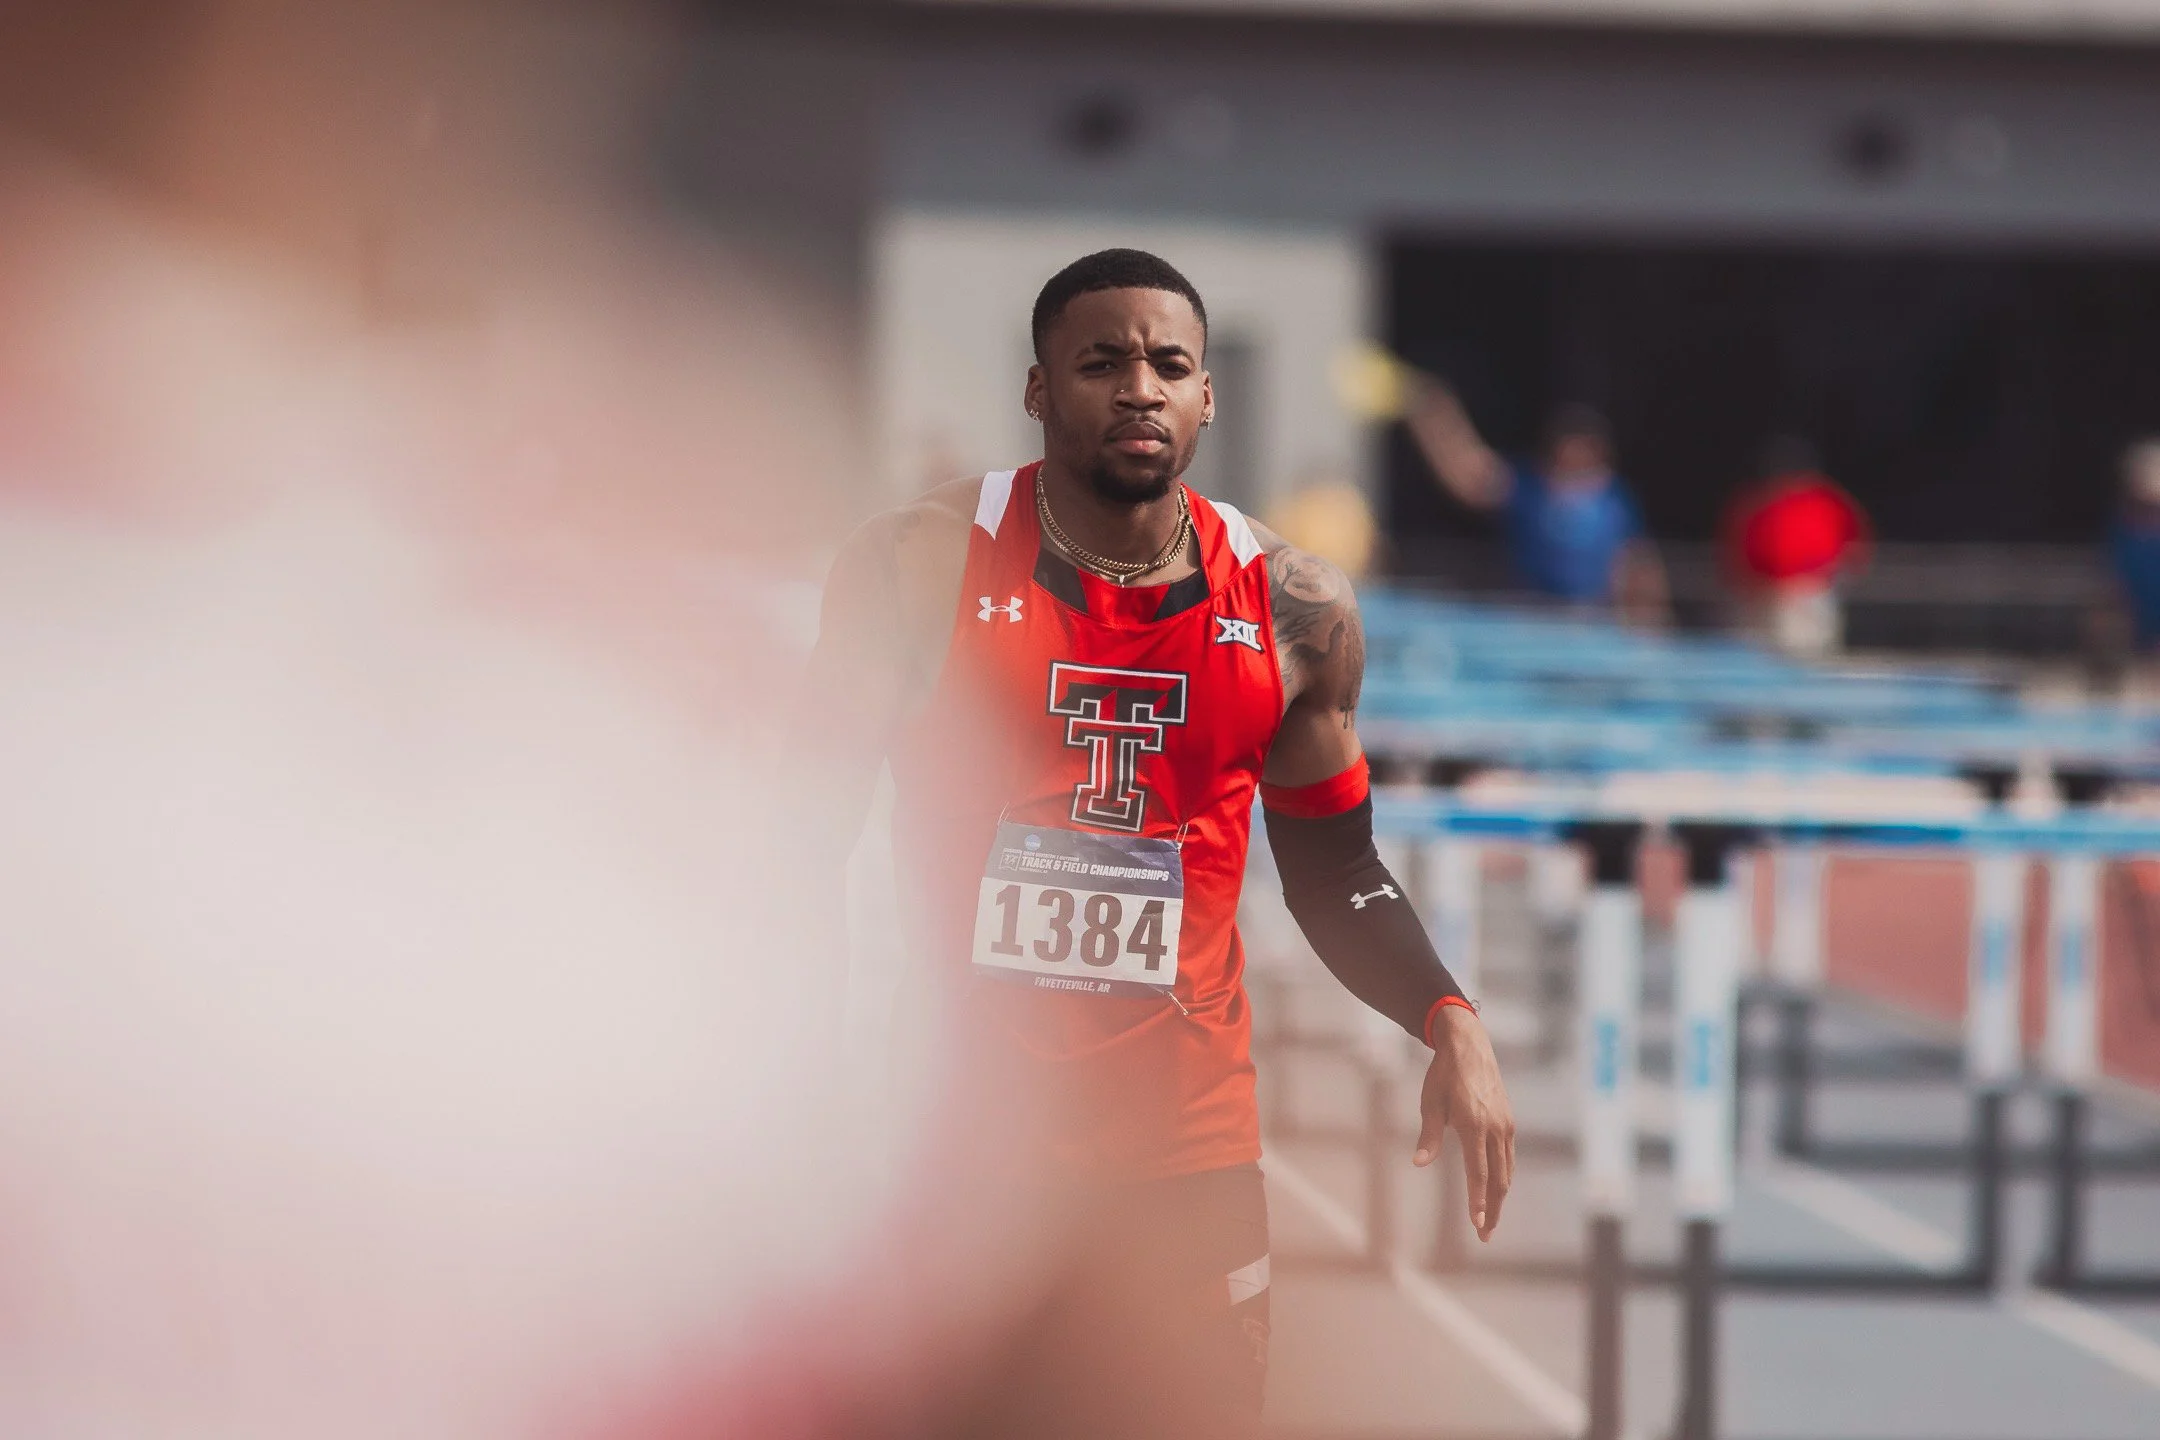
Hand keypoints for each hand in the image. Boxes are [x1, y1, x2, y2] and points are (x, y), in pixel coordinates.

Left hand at [1412, 1004, 1515, 1241]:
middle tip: (1485, 1235)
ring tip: (1490, 1221)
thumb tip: (1419, 1163)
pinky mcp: (1508, 1122)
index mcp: (1474, 1125)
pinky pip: (1508, 1158)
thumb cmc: (1444, 1074)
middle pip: (1498, 1179)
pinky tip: (1496, 1191)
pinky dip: (1503, 1178)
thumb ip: (1428, 1136)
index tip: (1477, 1223)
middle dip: (1492, 1209)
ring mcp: (1505, 1126)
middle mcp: (1495, 1128)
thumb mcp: (1430, 1102)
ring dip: (1499, 1198)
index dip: (1478, 1200)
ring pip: (1506, 1171)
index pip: (1478, 1172)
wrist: (1470, 1046)